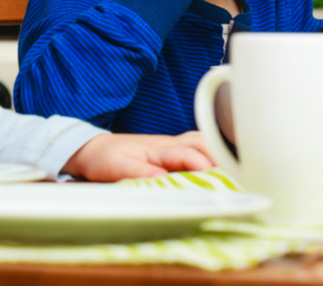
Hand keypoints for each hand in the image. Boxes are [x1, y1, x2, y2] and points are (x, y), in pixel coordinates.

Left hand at [62, 131, 215, 180]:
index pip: (188, 153)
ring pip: (202, 142)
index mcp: (159, 148)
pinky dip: (209, 155)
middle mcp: (169, 143)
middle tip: (230, 178)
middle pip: (202, 143)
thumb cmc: (105, 158)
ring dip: (216, 155)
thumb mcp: (117, 168)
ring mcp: (171, 145)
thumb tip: (164, 180)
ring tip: (228, 175)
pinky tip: (215, 169)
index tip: (214, 180)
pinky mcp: (170, 151)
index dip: (203, 165)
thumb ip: (140, 174)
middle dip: (218, 158)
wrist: (93, 148)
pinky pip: (196, 148)